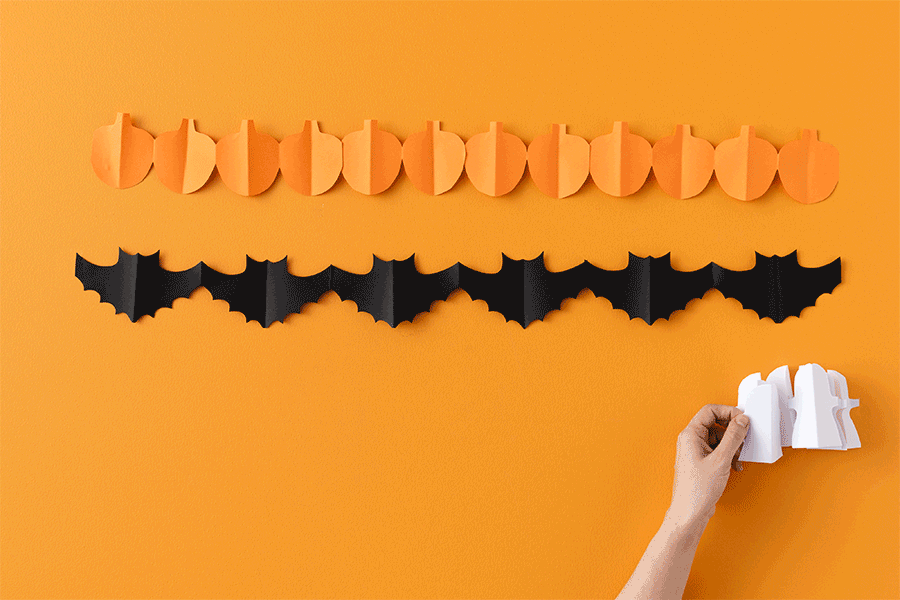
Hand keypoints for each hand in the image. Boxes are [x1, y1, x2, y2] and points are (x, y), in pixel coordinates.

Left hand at [666, 404, 749, 526]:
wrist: (690, 512)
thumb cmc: (698, 489)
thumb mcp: (721, 459)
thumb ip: (733, 437)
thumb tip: (742, 420)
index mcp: (690, 434)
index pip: (710, 411)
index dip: (728, 412)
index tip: (743, 419)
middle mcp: (691, 440)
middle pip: (715, 423)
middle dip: (733, 430)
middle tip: (745, 438)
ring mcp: (696, 451)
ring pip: (719, 438)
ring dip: (733, 446)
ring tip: (739, 457)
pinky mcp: (702, 462)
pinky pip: (718, 450)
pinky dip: (729, 455)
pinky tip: (735, 466)